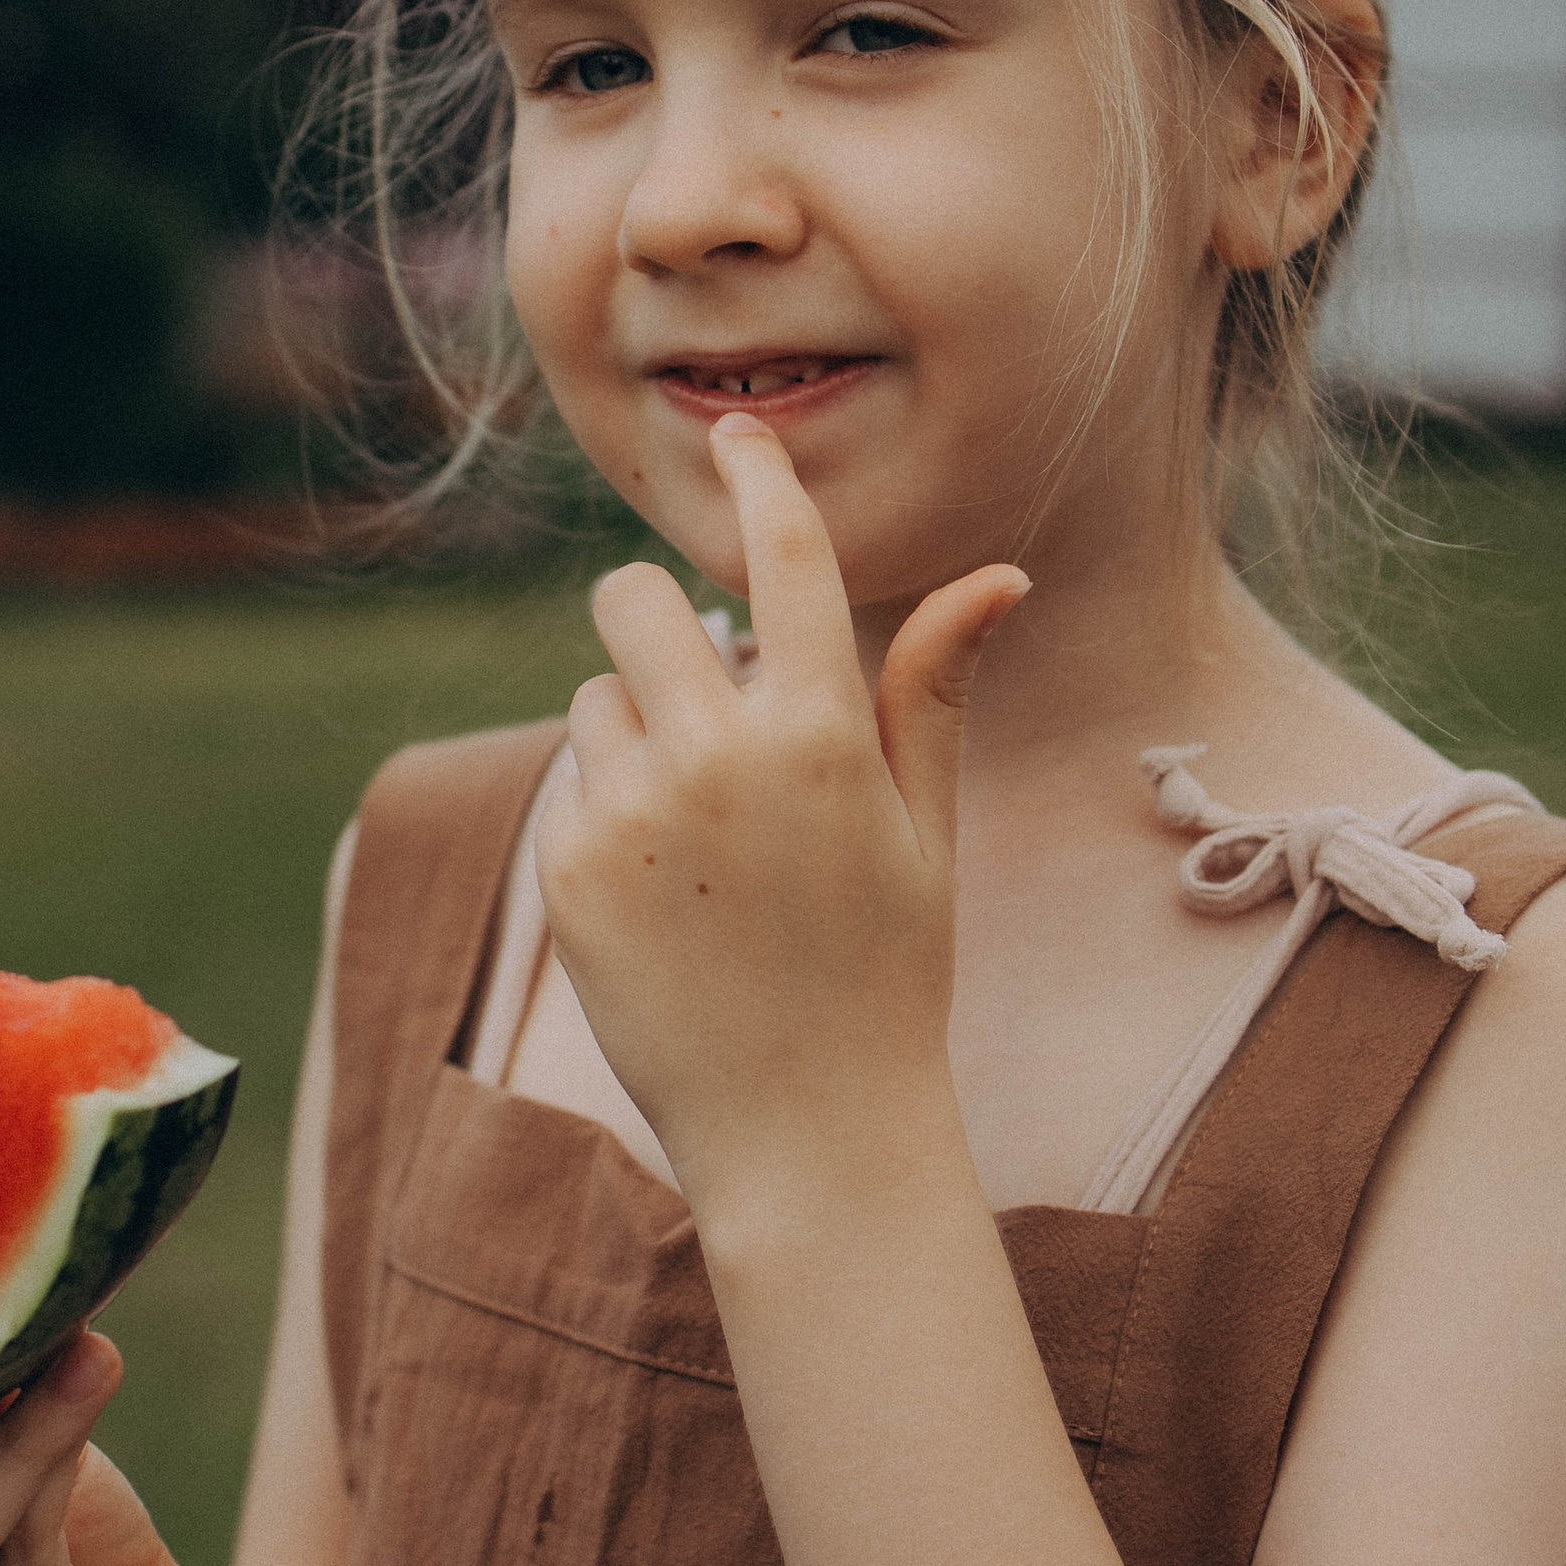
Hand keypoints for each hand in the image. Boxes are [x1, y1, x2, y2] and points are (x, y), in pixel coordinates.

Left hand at [534, 413, 1024, 1213]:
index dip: (759, 481)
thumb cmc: (887, 971)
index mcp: (822, 734)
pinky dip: (608, 808)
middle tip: (705, 679)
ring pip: (599, 693)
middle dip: (659, 619)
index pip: (784, 558)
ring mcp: (628, 816)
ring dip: (638, 724)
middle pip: (634, 600)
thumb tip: (998, 571)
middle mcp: (715, 758)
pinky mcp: (567, 872)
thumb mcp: (925, 827)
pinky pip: (572, 781)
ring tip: (704, 828)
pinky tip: (668, 891)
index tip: (737, 437)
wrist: (806, 1128)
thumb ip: (931, 688)